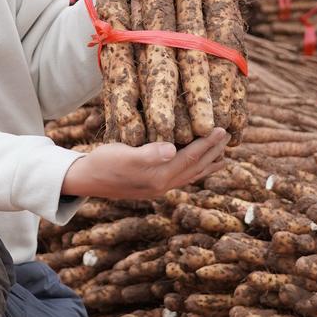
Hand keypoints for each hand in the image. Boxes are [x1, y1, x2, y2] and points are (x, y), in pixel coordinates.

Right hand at [61, 128, 229, 200]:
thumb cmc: (103, 163)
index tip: (222, 129)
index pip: (190, 158)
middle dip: (213, 152)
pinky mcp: (152, 184)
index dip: (207, 143)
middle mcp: (163, 185)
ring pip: (191, 175)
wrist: (86, 180)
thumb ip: (148, 154)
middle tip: (230, 137)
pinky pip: (181, 176)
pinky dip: (194, 169)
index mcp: (159, 177)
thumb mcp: (123, 155)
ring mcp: (158, 187)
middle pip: (195, 168)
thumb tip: (171, 150)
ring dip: (208, 164)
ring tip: (224, 157)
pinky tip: (195, 166)